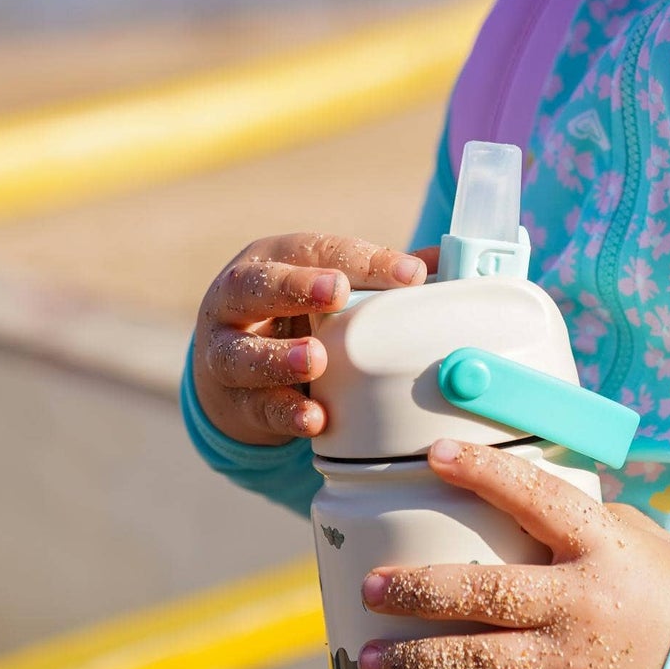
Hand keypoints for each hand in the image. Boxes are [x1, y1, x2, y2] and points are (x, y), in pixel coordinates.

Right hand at [193, 234, 430, 445]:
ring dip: (279, 357)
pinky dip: (286, 413)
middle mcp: (238, 301)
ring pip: (242, 353)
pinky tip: (314, 418)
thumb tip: (444, 263)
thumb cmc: (295, 316)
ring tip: (315, 360)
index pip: (316, 249)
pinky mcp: (233, 400)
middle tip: (338, 292)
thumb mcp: (327, 288)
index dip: (364, 260)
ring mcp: (225, 352)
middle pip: (256, 286)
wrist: (231, 372)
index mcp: (273, 259)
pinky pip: (257, 406)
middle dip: (297, 287)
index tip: (411, 273)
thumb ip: (379, 277)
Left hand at [357, 438, 669, 668]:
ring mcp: (572, 667)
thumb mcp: (630, 536)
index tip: (437, 457)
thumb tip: (499, 499)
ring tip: (369, 660)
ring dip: (417, 664)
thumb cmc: (669, 588)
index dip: (485, 474)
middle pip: (487, 593)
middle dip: (419, 591)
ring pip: (479, 667)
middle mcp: (579, 605)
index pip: (537, 498)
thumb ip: (570, 522)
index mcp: (600, 547)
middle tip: (369, 589)